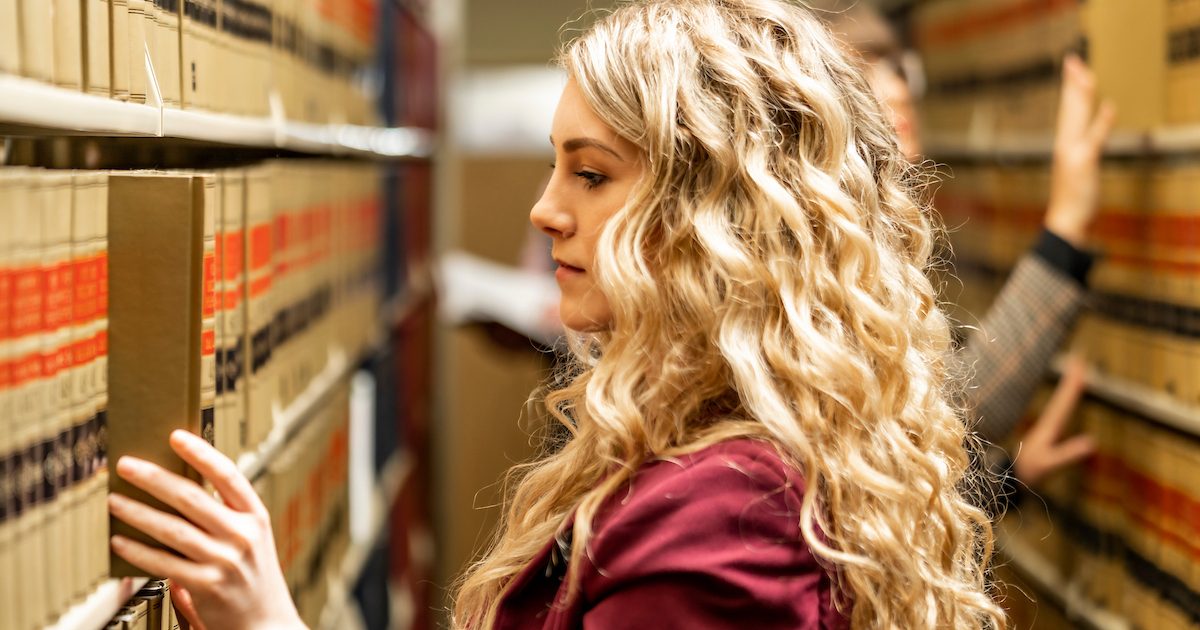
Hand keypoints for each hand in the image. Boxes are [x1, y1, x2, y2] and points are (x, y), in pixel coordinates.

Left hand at [108, 430, 303, 629]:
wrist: (266, 624)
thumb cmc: (252, 577)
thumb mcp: (250, 538)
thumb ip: (222, 515)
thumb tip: (174, 487)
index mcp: (255, 516)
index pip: (228, 475)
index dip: (201, 453)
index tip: (175, 436)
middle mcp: (242, 535)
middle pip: (191, 498)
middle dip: (154, 478)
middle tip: (126, 465)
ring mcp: (225, 561)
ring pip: (172, 529)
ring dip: (137, 512)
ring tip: (114, 500)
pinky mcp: (206, 587)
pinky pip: (163, 563)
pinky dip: (137, 551)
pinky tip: (120, 541)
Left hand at [1012, 357, 1096, 484]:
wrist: (1008, 478)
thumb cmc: (1028, 472)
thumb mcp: (1050, 464)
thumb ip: (1068, 454)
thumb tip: (1093, 442)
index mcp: (1049, 427)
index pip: (1064, 401)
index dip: (1073, 384)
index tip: (1079, 365)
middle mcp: (1047, 423)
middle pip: (1062, 397)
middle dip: (1072, 378)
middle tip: (1080, 358)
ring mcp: (1045, 428)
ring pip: (1059, 402)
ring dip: (1068, 387)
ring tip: (1076, 372)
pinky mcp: (1045, 435)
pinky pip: (1058, 412)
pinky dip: (1064, 401)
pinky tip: (1066, 402)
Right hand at [1044, 54, 1116, 247]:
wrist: (1064, 219)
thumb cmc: (1071, 197)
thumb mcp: (1077, 168)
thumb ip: (1084, 148)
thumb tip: (1091, 136)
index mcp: (1063, 143)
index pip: (1067, 109)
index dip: (1069, 87)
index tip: (1071, 67)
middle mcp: (1065, 143)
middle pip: (1070, 107)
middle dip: (1072, 82)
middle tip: (1072, 59)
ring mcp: (1073, 152)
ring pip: (1077, 116)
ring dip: (1081, 94)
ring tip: (1086, 74)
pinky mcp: (1084, 162)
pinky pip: (1094, 138)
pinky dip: (1102, 121)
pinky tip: (1110, 105)